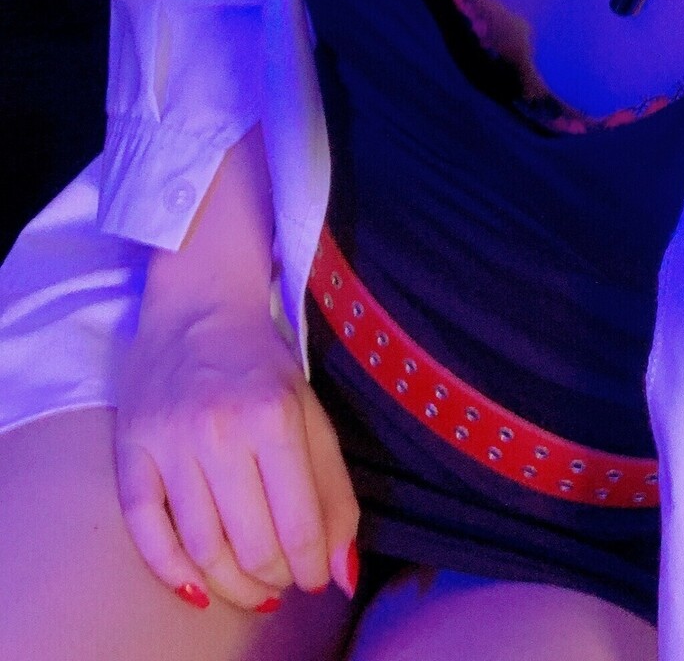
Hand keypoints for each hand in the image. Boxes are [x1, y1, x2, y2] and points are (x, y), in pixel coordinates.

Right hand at [113, 296, 359, 612]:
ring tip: (251, 588)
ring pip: (200, 547)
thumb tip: (345, 571)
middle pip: (250, 544)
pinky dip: (171, 571)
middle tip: (283, 580)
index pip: (298, 524)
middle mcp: (219, 431)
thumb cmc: (262, 362)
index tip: (317, 577)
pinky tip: (198, 588)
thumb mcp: (311, 412)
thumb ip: (333, 490)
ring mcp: (169, 442)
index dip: (312, 567)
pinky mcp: (131, 449)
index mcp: (274, 416)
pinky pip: (144, 529)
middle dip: (274, 579)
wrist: (199, 304)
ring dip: (231, 585)